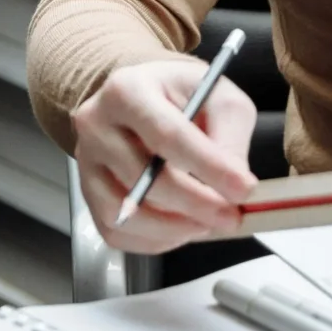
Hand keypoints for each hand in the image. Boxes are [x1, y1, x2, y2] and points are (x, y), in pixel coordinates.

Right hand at [71, 59, 256, 254]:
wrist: (143, 101)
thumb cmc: (180, 97)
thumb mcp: (218, 96)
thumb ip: (230, 135)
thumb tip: (234, 180)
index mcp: (128, 90)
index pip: (168, 136)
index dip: (209, 167)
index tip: (243, 189)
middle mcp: (97, 125)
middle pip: (147, 179)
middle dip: (197, 204)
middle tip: (232, 216)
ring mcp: (88, 163)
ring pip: (129, 213)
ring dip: (176, 228)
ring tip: (209, 223)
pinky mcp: (89, 195)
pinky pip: (117, 232)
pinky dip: (155, 240)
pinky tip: (182, 228)